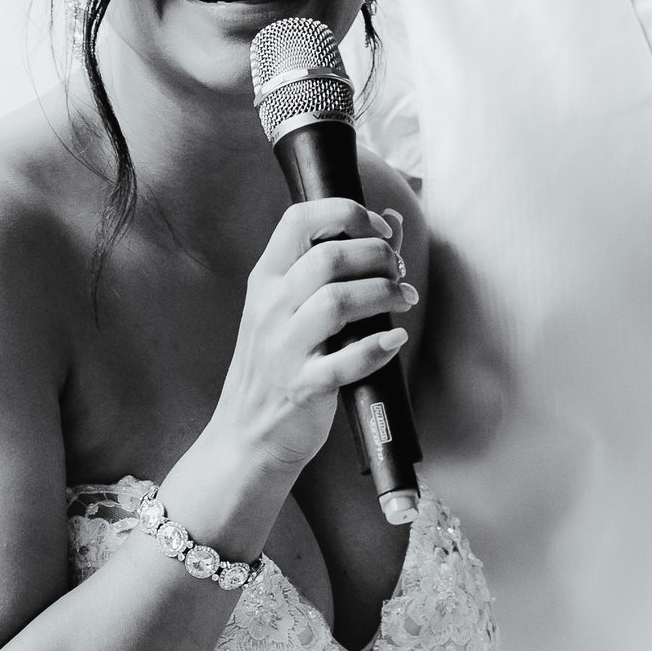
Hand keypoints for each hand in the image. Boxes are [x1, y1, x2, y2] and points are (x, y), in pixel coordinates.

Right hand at [191, 198, 412, 525]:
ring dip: (384, 294)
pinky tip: (395, 340)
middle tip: (399, 272)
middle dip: (377, 257)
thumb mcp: (291, 310)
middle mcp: (270, 309)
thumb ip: (335, 267)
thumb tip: (391, 223)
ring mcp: (283, 349)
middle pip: (328, 257)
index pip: (299, 219)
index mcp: (266, 281)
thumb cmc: (278, 367)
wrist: (246, 437)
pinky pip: (345, 361)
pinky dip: (377, 347)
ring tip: (404, 300)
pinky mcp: (301, 388)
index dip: (345, 213)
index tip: (379, 229)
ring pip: (337, 301)